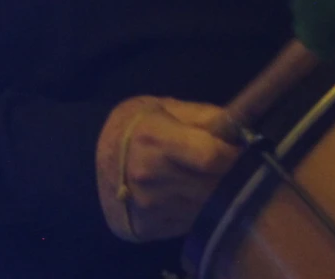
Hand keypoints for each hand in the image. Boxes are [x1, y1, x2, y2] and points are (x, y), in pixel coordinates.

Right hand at [95, 96, 240, 242]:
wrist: (91, 157)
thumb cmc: (134, 127)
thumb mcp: (163, 107)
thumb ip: (204, 117)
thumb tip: (243, 132)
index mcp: (154, 137)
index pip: (210, 157)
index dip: (232, 154)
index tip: (237, 151)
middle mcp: (148, 174)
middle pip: (214, 184)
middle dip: (227, 175)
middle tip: (219, 164)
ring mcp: (147, 204)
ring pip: (207, 205)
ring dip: (211, 194)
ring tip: (196, 177)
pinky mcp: (147, 227)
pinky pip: (192, 221)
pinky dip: (195, 210)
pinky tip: (182, 194)